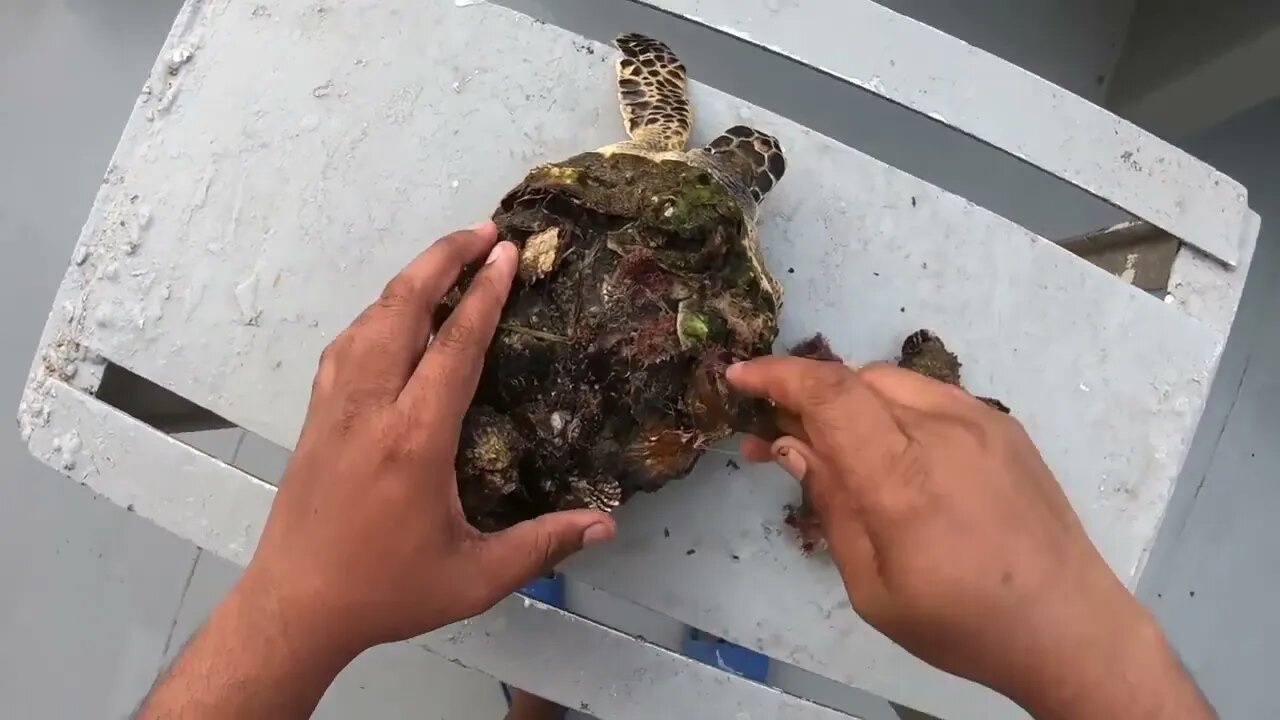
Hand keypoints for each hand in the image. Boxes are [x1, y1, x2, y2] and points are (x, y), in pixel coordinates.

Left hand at [240, 222, 615, 659]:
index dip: (483, 293)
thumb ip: (542, 545)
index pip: (454, 345)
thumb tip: (606, 525)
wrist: (294, 607)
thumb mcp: (474, 578)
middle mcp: (370, 408)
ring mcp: (335, 407)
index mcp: (413, 439)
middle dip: (442, 258)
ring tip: (446, 259)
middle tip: (483, 231)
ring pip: (369, 319)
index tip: (506, 252)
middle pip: (402, 307)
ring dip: (409, 280)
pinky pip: (347, 345)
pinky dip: (376, 313)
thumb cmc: (386, 591)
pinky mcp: (316, 416)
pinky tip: (393, 315)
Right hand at [728, 359, 1212, 718]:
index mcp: (904, 479)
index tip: (739, 379)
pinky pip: (931, 395)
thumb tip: (792, 444)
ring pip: (892, 381)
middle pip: (854, 380)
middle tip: (777, 438)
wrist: (1069, 626)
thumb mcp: (873, 587)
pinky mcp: (1004, 426)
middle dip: (806, 396)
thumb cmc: (962, 624)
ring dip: (850, 400)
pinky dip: (894, 406)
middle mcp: (944, 432)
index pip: (829, 395)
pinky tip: (892, 450)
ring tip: (835, 447)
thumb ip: (831, 506)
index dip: (776, 375)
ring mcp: (981, 422)